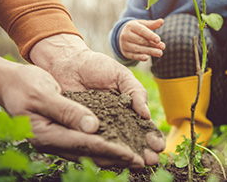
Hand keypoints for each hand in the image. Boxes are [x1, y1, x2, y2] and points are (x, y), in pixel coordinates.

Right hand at [0, 65, 149, 168]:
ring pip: (89, 152)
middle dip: (117, 158)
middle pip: (90, 153)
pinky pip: (85, 144)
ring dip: (113, 156)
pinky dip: (103, 147)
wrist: (9, 84)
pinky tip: (117, 147)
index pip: (85, 144)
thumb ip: (66, 110)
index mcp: (46, 134)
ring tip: (135, 160)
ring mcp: (57, 140)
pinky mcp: (61, 133)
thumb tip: (92, 127)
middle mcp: (53, 142)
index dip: (110, 149)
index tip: (132, 154)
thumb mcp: (43, 93)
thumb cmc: (24, 85)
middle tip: (141, 162)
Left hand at [29, 34, 164, 166]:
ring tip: (135, 164)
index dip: (151, 137)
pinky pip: (91, 142)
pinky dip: (100, 151)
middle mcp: (113, 121)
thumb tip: (146, 115)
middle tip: (150, 160)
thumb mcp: (121, 75)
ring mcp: (97, 127)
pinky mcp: (79, 129)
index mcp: (127, 108)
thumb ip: (136, 92)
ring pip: (113, 145)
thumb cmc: (96, 66)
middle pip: (130, 141)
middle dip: (142, 151)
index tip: (158, 145)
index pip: (142, 126)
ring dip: (125, 156)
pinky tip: (110, 157)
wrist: (68, 62)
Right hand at [119, 19, 165, 60]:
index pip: (142, 31)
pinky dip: (140, 57)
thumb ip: (152, 24)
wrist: (122, 35)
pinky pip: (133, 55)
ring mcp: (125, 44)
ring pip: (137, 49)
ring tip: (159, 53)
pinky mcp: (125, 52)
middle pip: (141, 41)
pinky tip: (146, 58)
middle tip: (162, 47)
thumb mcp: (142, 24)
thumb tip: (162, 21)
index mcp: (131, 26)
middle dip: (152, 44)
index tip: (159, 40)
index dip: (150, 35)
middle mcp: (126, 35)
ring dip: (149, 51)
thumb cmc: (136, 29)